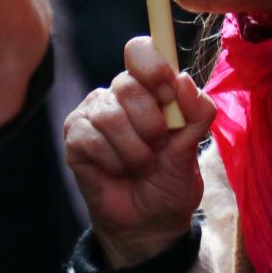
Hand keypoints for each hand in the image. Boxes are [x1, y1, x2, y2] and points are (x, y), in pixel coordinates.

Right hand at [65, 36, 215, 269]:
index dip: (153, 67)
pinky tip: (118, 171)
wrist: (151, 222)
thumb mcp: (194, 145)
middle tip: (158, 146)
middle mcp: (117, 94)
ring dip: (134, 150)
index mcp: (147, 86)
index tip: (167, 92)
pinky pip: (92, 140)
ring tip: (141, 165)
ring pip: (110, 116)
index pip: (140, 50)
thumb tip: (183, 79)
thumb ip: (197, 111)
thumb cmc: (171, 179)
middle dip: (151, 124)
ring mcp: (92, 114)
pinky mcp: (74, 138)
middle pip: (127, 86)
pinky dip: (113, 161)